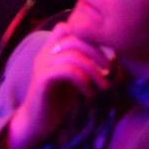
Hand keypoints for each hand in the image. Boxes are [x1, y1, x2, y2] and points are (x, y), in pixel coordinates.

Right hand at [5, 24, 115, 148]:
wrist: (37, 121)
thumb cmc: (57, 100)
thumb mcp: (74, 78)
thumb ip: (83, 65)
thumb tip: (111, 59)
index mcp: (51, 50)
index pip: (67, 27)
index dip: (87, 35)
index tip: (104, 55)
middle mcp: (45, 53)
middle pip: (74, 38)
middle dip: (97, 52)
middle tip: (109, 70)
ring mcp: (42, 65)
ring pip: (73, 55)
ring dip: (94, 71)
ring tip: (104, 86)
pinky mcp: (43, 79)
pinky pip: (68, 71)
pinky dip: (84, 82)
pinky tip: (89, 94)